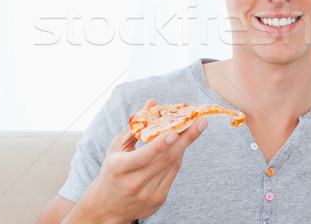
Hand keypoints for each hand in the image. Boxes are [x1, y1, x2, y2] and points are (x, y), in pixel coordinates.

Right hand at [74, 99, 207, 223]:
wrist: (109, 207)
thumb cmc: (112, 170)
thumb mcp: (117, 147)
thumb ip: (136, 126)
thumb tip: (152, 103)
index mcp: (120, 168)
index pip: (144, 156)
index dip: (160, 144)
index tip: (175, 131)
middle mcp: (135, 184)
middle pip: (165, 159)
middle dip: (186, 139)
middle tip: (201, 122)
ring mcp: (148, 195)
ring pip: (172, 165)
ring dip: (184, 145)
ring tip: (194, 127)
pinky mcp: (158, 200)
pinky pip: (172, 174)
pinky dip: (178, 157)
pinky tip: (181, 145)